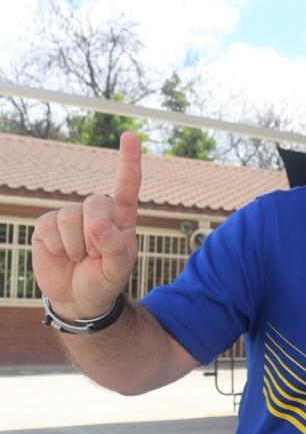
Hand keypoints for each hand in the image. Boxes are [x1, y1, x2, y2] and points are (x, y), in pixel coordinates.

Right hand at [32, 132, 141, 319]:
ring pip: (70, 217)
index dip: (128, 162)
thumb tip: (98, 226)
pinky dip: (56, 247)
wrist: (78, 298)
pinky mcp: (47, 224)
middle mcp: (96, 212)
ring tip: (80, 257)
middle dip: (95, 234)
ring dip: (75, 245)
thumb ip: (115, 249)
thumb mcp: (118, 271)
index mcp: (122, 218)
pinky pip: (49, 227)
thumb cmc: (105, 281)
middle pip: (96, 203)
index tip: (130, 136)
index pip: (127, 187)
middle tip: (96, 255)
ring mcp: (70, 216)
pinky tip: (62, 254)